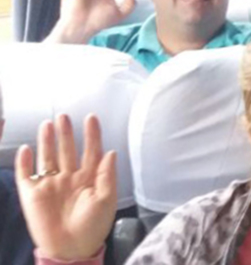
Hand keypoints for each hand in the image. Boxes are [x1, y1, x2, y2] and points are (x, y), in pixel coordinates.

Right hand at [15, 114, 116, 261]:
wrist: (72, 248)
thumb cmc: (94, 226)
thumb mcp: (106, 199)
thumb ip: (108, 174)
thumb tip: (111, 151)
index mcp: (89, 178)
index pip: (91, 151)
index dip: (92, 135)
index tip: (92, 117)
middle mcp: (69, 178)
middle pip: (67, 150)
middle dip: (66, 133)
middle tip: (64, 116)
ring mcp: (50, 185)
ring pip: (48, 157)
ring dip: (47, 141)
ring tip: (48, 124)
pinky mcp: (32, 195)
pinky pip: (26, 175)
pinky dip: (24, 162)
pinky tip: (27, 148)